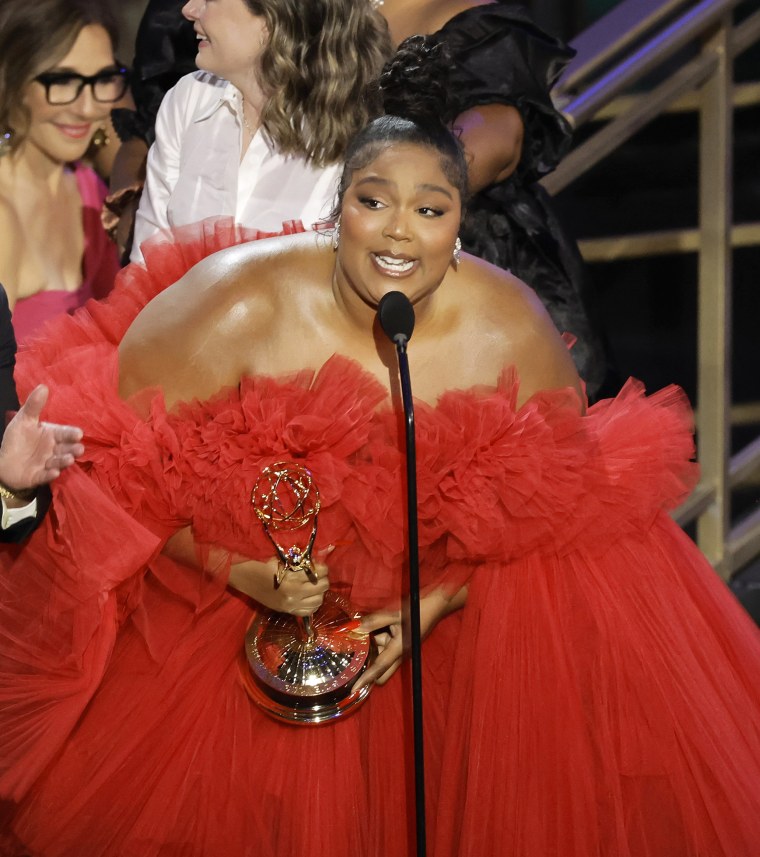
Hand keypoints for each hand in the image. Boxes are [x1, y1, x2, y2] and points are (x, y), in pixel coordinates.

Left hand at [0, 385, 83, 500]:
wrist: (4, 463)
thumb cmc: (17, 440)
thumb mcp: (23, 420)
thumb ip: (34, 405)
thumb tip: (44, 386)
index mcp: (52, 435)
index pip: (65, 433)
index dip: (71, 434)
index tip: (79, 434)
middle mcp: (53, 449)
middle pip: (67, 449)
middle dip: (73, 449)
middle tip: (79, 449)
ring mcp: (48, 463)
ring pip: (59, 462)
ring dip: (64, 461)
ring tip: (68, 460)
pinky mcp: (40, 476)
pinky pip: (46, 476)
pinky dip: (50, 474)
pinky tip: (54, 472)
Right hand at [228, 554, 330, 615]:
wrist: (244, 577)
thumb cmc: (263, 563)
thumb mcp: (283, 558)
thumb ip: (304, 558)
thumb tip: (327, 549)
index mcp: (292, 580)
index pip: (319, 573)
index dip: (322, 567)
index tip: (319, 564)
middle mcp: (294, 595)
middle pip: (322, 587)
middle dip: (323, 578)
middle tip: (318, 574)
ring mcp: (291, 605)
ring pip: (318, 601)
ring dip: (319, 592)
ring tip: (314, 585)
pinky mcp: (287, 611)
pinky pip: (309, 612)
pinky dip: (313, 604)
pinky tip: (310, 597)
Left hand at [353, 585, 467, 692]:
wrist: (436, 604)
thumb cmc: (419, 609)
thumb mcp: (396, 613)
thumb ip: (375, 621)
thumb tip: (357, 628)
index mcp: (400, 649)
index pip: (380, 668)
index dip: (366, 679)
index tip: (354, 689)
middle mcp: (400, 652)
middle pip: (381, 669)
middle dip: (368, 664)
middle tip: (354, 653)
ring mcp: (400, 647)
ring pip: (381, 654)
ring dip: (371, 645)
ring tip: (359, 631)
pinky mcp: (401, 640)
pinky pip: (385, 644)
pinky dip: (377, 637)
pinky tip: (369, 625)